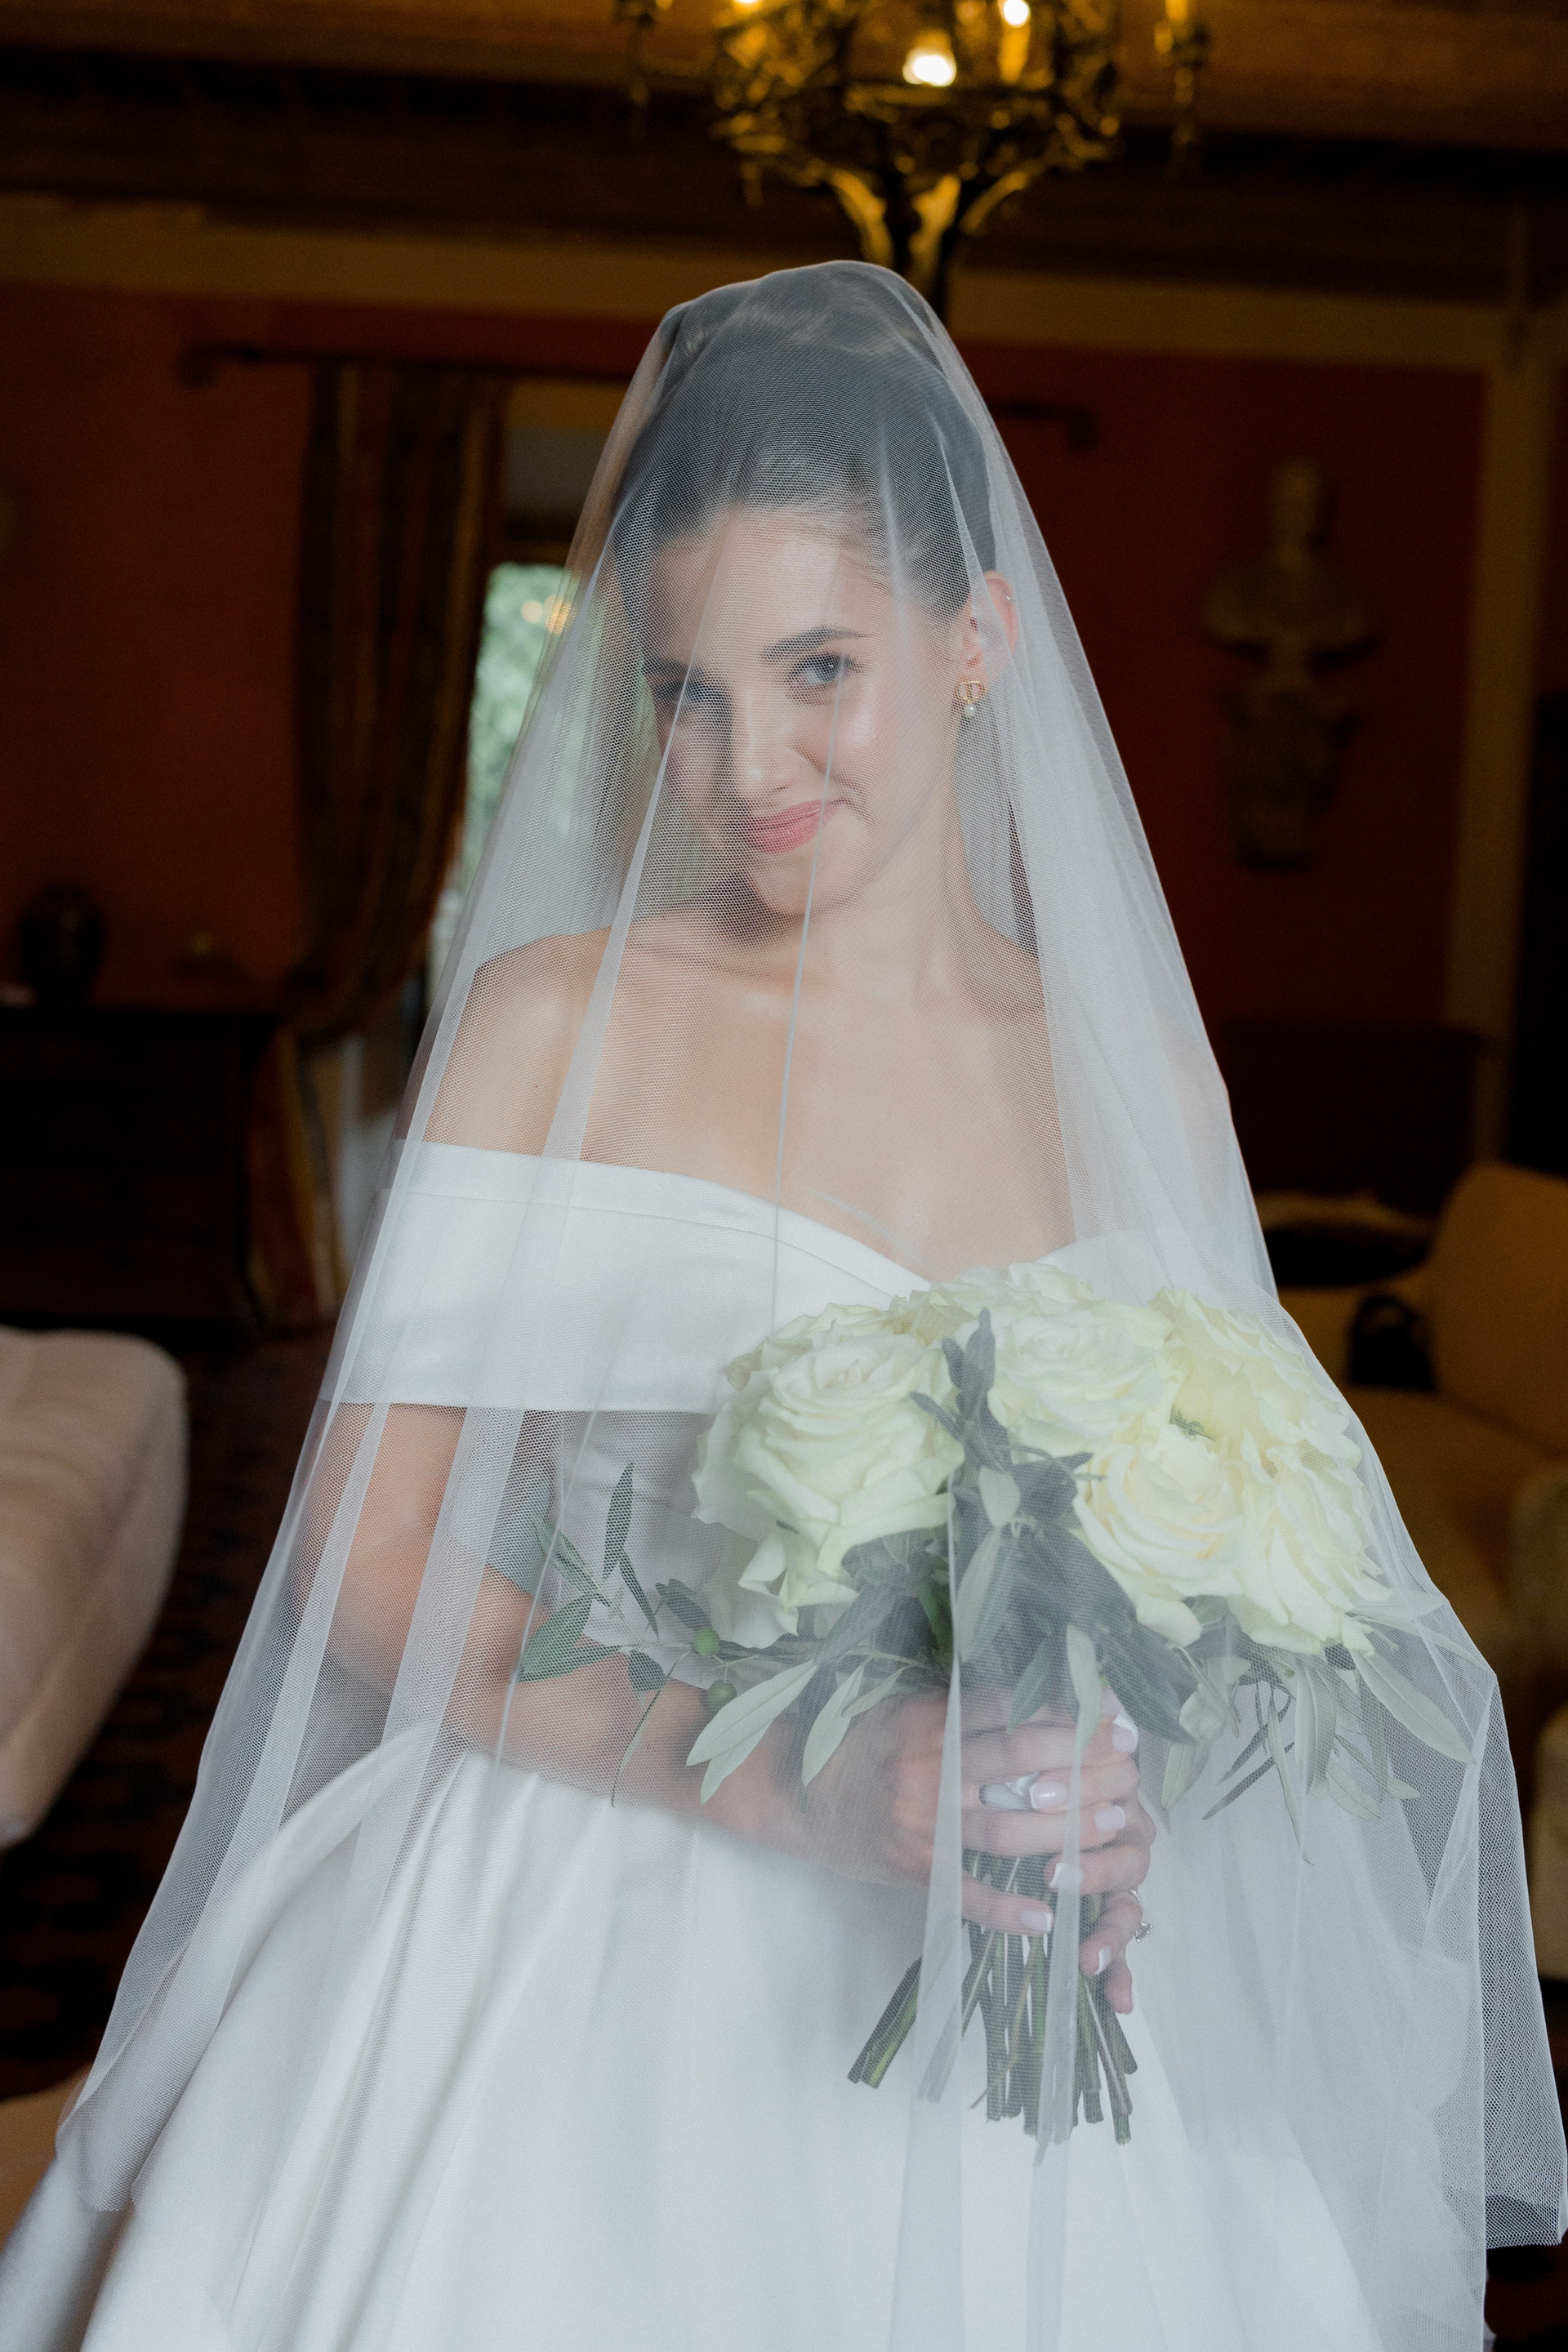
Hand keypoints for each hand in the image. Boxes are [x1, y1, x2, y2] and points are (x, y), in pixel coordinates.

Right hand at [792, 1688, 1152, 2011]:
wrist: (791, 1792)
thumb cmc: (859, 1746)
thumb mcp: (906, 1709)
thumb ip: (964, 1708)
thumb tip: (1043, 1696)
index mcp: (930, 1718)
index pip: (1013, 1708)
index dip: (1070, 1710)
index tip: (1116, 1711)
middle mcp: (928, 1765)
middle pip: (1023, 1761)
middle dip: (1087, 1763)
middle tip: (1133, 1766)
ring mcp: (921, 1821)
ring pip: (1010, 1828)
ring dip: (1070, 1829)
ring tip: (1117, 1822)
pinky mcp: (912, 1868)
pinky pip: (968, 1894)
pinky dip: (1009, 1910)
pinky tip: (1049, 1916)